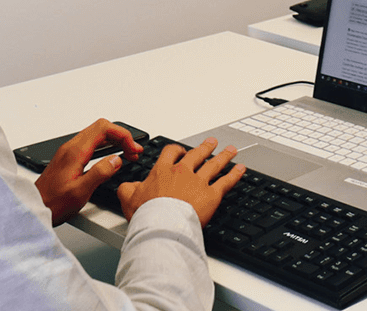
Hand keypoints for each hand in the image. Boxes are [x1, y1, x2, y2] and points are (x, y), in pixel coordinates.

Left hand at [34, 119, 143, 225]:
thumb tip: (116, 160)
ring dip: (114, 141)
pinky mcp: (68, 158)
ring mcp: (68, 152)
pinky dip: (105, 146)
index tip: (133, 149)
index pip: (104, 129)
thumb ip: (100, 173)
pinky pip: (90, 143)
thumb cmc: (53, 204)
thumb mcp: (80, 192)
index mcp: (75, 152)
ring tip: (127, 154)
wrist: (34, 209)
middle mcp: (71, 147)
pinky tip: (111, 158)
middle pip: (101, 127)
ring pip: (96, 135)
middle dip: (121, 136)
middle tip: (134, 151)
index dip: (123, 136)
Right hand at [118, 137, 244, 224]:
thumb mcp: (128, 198)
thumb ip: (127, 188)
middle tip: (212, 142)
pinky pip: (226, 182)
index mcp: (163, 171)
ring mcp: (198, 182)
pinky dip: (234, 174)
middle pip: (197, 154)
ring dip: (224, 156)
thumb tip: (126, 185)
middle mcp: (183, 173)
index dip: (176, 150)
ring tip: (230, 150)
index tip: (180, 151)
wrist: (163, 224)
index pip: (171, 153)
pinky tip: (240, 169)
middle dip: (205, 147)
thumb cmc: (147, 213)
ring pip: (214, 164)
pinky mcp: (211, 195)